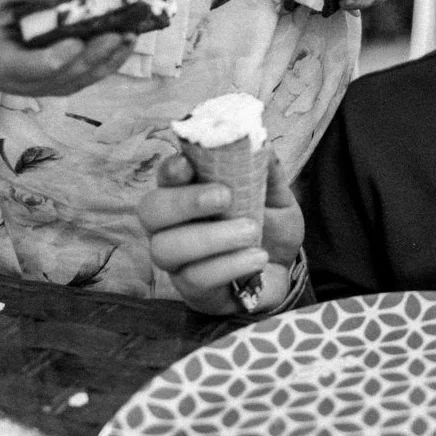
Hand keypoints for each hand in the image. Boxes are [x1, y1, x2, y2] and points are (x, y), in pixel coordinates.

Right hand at [0, 0, 134, 95]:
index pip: (20, 67)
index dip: (50, 59)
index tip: (76, 43)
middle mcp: (9, 80)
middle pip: (54, 78)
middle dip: (89, 58)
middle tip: (117, 35)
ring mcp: (31, 85)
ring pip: (72, 81)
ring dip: (104, 62)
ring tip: (129, 36)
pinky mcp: (50, 81)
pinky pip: (80, 77)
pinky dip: (104, 62)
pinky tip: (124, 42)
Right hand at [138, 150, 304, 314]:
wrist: (284, 271)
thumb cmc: (270, 227)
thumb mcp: (277, 197)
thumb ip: (267, 173)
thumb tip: (262, 144)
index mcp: (189, 192)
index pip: (166, 176)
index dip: (171, 169)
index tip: (187, 165)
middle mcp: (172, 225)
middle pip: (151, 211)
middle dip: (184, 202)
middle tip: (224, 197)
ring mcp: (178, 261)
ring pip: (166, 248)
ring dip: (211, 237)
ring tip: (251, 232)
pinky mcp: (192, 291)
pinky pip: (196, 279)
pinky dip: (229, 265)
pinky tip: (257, 259)